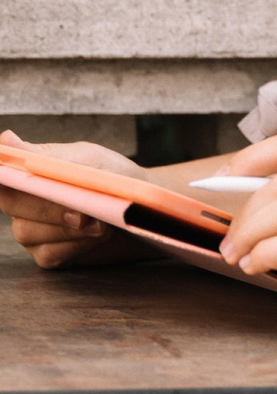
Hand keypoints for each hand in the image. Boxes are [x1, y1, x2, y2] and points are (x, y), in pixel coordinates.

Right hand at [0, 129, 149, 268]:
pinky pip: (48, 254)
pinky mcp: (48, 253)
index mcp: (32, 172)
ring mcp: (32, 229)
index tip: (22, 177)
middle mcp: (24, 201)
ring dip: (69, 228)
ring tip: (102, 221)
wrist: (145, 210)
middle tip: (84, 212)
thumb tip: (7, 138)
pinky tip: (96, 236)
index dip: (6, 174)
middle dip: (49, 207)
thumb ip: (48, 156)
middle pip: (13, 204)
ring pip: (28, 232)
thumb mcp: (89, 160)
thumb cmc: (115, 178)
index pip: (4, 174)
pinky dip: (75, 245)